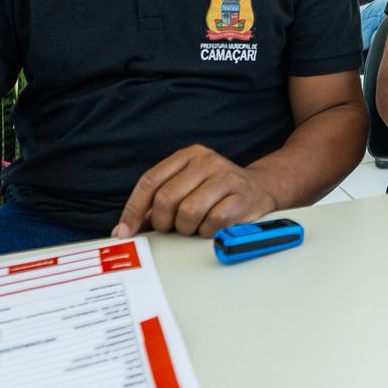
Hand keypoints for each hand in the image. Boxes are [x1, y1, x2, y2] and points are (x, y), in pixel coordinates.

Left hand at [112, 145, 277, 238]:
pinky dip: (207, 231)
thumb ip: (156, 206)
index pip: (150, 180)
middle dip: (163, 222)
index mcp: (188, 155)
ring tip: (196, 226)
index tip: (125, 230)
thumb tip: (124, 229)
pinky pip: (211, 222)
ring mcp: (225, 176)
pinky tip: (213, 226)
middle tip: (171, 228)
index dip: (134, 208)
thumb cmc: (217, 193)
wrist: (262, 188)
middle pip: (166, 199)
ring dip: (187, 229)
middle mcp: (206, 161)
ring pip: (188, 213)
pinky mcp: (241, 196)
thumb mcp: (186, 189)